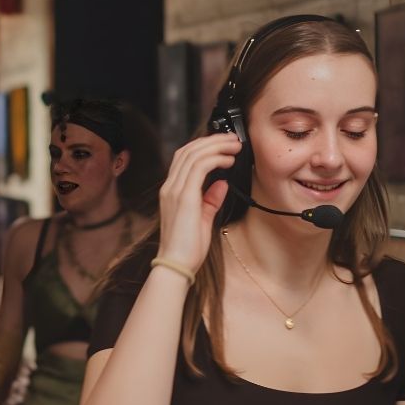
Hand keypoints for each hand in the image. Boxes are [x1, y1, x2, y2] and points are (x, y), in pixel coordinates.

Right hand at [157, 133, 241, 273]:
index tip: (224, 145)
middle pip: (189, 150)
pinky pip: (200, 167)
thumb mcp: (202, 219)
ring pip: (194, 154)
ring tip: (234, 146)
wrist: (176, 265)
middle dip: (213, 141)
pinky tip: (228, 161)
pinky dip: (216, 159)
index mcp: (172, 191)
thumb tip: (222, 183)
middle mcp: (170, 187)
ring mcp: (175, 190)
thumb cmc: (187, 249)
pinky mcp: (184, 197)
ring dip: (217, 146)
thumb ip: (210, 200)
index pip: (184, 158)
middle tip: (233, 140)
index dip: (204, 146)